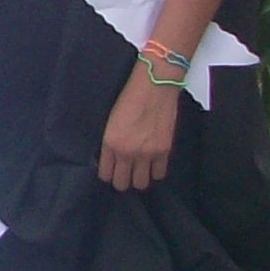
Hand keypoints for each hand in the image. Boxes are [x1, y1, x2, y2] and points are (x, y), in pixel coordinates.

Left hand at [97, 65, 177, 191]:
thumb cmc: (129, 97)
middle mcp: (127, 152)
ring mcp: (147, 154)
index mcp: (110, 143)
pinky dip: (155, 171)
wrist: (154, 85)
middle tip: (125, 172)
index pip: (105, 174)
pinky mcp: (164, 151)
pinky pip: (159, 174)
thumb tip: (112, 158)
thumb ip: (111, 142)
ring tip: (140, 168)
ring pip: (142, 183)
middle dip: (122, 180)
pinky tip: (153, 163)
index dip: (108, 174)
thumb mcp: (111, 121)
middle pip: (122, 184)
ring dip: (139, 177)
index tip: (111, 170)